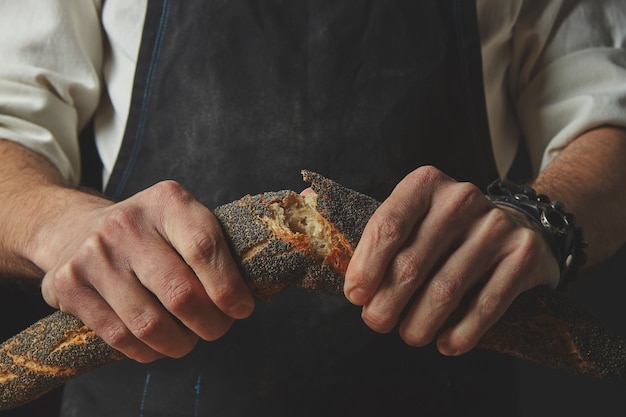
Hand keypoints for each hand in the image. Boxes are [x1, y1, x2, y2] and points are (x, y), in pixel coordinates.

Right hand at [37, 181, 253, 361]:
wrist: (74, 228)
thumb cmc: (149, 234)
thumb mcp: (181, 220)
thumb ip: (213, 249)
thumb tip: (248, 296)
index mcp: (167, 201)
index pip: (205, 248)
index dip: (229, 289)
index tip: (241, 309)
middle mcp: (127, 223)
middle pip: (181, 293)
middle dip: (211, 324)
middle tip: (218, 328)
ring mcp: (94, 254)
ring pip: (151, 323)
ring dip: (181, 344)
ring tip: (189, 339)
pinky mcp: (69, 286)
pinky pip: (120, 337)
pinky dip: (148, 351)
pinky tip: (158, 344)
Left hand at [344, 166, 558, 355]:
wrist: (517, 223)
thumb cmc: (448, 230)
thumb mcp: (416, 220)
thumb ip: (387, 244)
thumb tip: (357, 291)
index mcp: (426, 185)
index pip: (388, 226)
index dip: (366, 267)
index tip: (356, 296)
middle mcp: (462, 199)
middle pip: (412, 263)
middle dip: (387, 302)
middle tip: (377, 322)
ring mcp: (496, 225)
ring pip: (447, 289)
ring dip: (421, 322)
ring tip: (410, 335)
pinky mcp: (523, 254)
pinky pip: (487, 304)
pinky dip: (463, 332)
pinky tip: (447, 344)